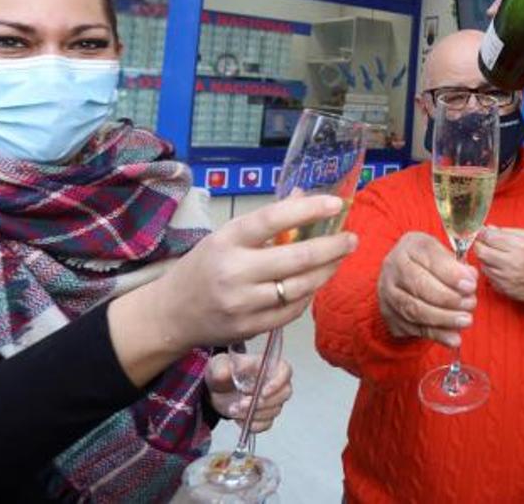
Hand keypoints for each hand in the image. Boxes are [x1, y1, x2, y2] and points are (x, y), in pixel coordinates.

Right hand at [144, 195, 356, 348]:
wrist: (170, 314)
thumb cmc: (204, 266)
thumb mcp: (227, 235)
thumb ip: (267, 220)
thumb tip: (305, 195)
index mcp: (227, 240)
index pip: (273, 219)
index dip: (308, 209)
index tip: (336, 203)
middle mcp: (234, 272)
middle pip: (297, 258)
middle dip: (332, 247)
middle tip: (352, 238)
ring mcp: (242, 304)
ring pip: (300, 287)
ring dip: (327, 271)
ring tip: (339, 258)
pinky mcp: (250, 328)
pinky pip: (293, 311)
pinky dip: (309, 294)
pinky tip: (316, 282)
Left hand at [205, 353, 292, 432]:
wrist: (216, 390)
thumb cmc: (224, 372)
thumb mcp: (218, 365)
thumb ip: (221, 368)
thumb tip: (226, 373)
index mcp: (268, 366)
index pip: (285, 371)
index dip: (278, 382)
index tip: (263, 392)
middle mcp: (274, 382)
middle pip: (284, 394)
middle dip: (264, 402)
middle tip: (243, 403)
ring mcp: (271, 400)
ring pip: (274, 411)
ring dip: (254, 414)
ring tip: (234, 409)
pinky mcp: (264, 415)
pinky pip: (266, 424)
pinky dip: (253, 424)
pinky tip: (239, 419)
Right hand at [377, 232, 477, 347]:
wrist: (400, 276)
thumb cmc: (428, 262)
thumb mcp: (442, 254)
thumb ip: (457, 265)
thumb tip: (470, 277)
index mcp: (410, 246)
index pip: (430, 258)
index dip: (451, 274)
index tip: (470, 285)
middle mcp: (393, 267)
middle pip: (419, 285)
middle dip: (449, 298)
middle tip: (471, 304)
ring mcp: (388, 292)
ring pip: (415, 309)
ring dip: (444, 318)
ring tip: (466, 320)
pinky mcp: (389, 315)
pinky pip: (413, 328)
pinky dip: (436, 335)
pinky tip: (453, 338)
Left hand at [475, 226, 523, 302]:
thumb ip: (509, 231)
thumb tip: (490, 228)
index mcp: (521, 246)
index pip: (490, 237)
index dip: (482, 232)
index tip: (481, 231)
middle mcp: (513, 263)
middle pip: (482, 252)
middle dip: (479, 245)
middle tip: (482, 243)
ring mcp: (508, 278)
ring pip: (483, 266)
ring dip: (485, 259)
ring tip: (495, 255)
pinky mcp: (505, 290)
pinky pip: (488, 278)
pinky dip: (491, 271)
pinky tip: (500, 268)